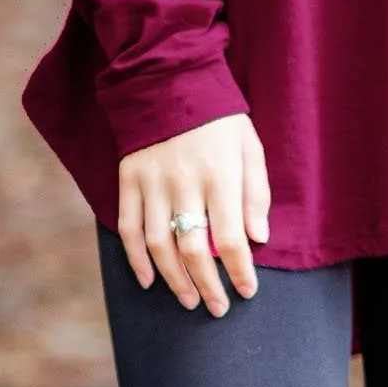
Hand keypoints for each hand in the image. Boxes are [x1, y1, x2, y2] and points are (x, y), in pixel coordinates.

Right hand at [117, 111, 270, 313]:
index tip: (248, 291)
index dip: (239, 270)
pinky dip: (136, 259)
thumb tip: (259, 239)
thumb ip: (256, 193)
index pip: (229, 237)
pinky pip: (128, 228)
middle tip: (218, 308)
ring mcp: (152, 182)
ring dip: (174, 279)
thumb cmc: (219, 118)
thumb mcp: (250, 147)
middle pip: (192, 248)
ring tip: (188, 301)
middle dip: (207, 285)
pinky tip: (148, 280)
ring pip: (158, 244)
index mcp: (219, 173)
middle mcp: (183, 181)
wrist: (168, 78)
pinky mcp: (129, 179)